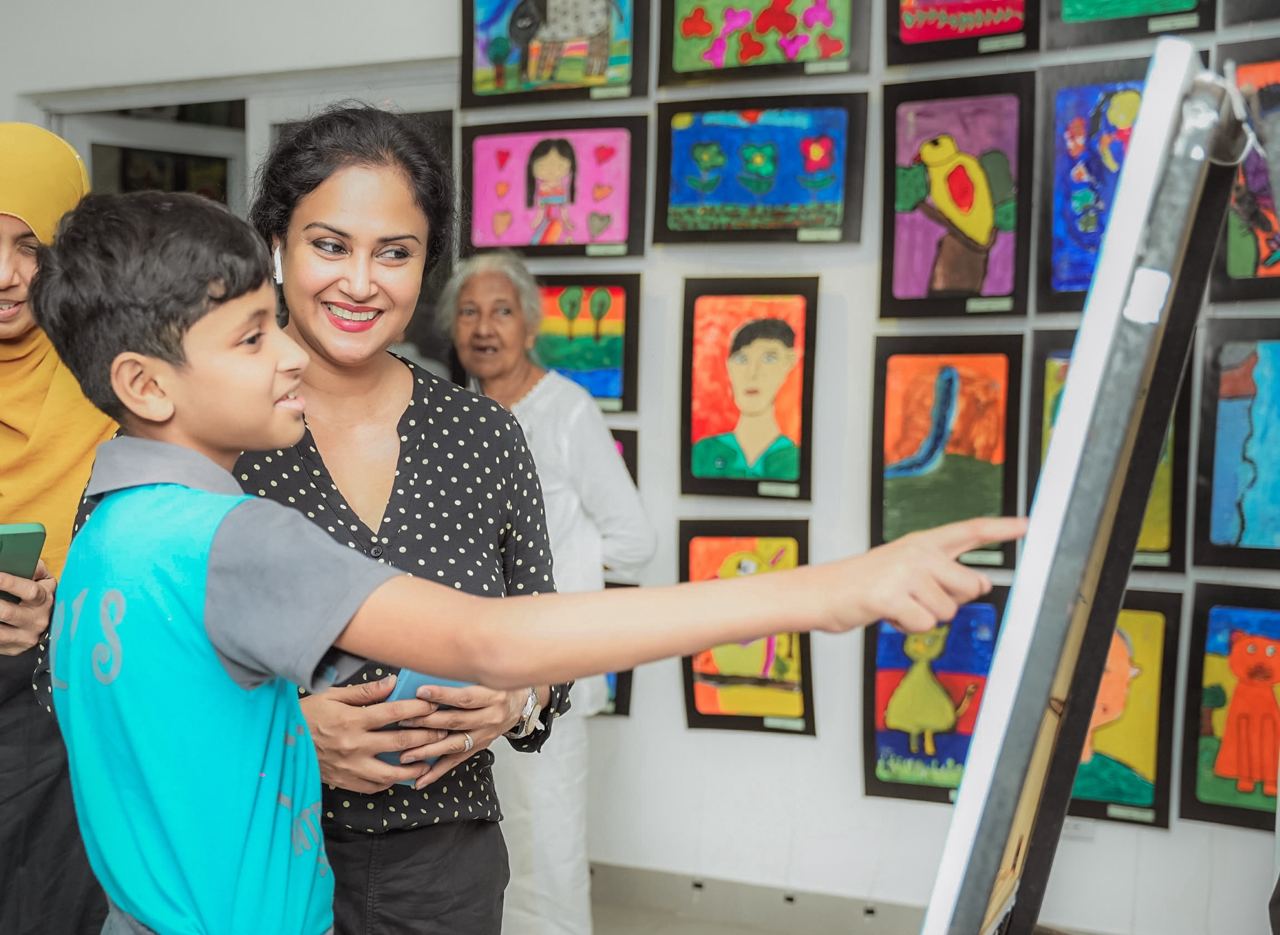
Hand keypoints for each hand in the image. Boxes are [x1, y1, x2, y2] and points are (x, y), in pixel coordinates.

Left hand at [0, 562, 55, 655]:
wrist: (48, 623)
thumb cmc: (40, 596)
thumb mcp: (43, 580)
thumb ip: (34, 568)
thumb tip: (18, 561)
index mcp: (44, 600)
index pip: (28, 591)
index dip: (8, 583)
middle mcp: (37, 620)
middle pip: (7, 612)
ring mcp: (25, 637)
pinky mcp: (14, 648)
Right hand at [300, 674, 446, 794]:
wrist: (282, 744)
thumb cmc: (309, 715)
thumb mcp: (333, 696)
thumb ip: (365, 692)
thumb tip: (393, 682)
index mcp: (351, 720)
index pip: (393, 714)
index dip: (417, 709)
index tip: (433, 705)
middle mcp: (354, 746)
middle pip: (399, 743)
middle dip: (426, 736)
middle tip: (442, 731)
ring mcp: (351, 767)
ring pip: (392, 772)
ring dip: (414, 767)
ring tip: (429, 760)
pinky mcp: (346, 782)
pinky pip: (375, 787)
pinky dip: (391, 781)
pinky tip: (401, 773)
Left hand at [397, 684, 525, 789]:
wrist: (522, 703)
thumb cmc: (499, 684)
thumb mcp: (489, 675)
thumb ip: (464, 676)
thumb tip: (430, 671)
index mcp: (493, 696)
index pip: (465, 697)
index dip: (443, 695)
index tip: (420, 692)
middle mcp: (491, 717)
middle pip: (456, 721)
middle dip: (427, 723)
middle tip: (403, 721)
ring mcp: (485, 735)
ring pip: (454, 745)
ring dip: (428, 750)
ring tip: (405, 755)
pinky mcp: (479, 748)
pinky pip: (456, 761)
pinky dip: (437, 772)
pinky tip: (420, 780)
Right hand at [823, 517, 1027, 634]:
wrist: (821, 592)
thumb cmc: (863, 583)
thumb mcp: (905, 569)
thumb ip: (945, 575)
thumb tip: (982, 585)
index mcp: (921, 542)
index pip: (969, 531)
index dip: (1001, 528)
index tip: (1027, 525)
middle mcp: (917, 552)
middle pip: (969, 586)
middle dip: (951, 601)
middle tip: (917, 598)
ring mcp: (904, 572)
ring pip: (946, 611)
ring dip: (924, 617)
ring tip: (896, 604)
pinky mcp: (891, 595)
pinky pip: (923, 624)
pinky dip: (906, 627)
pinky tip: (887, 613)